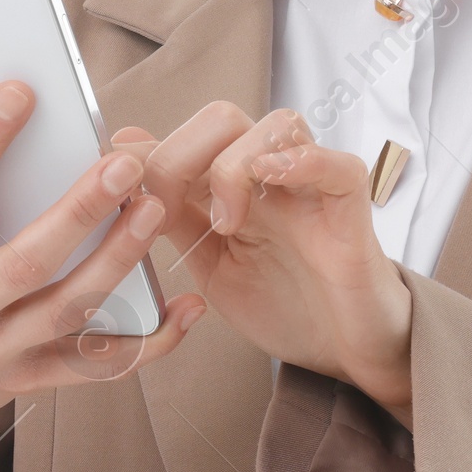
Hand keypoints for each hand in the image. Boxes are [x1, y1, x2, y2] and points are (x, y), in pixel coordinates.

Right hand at [0, 78, 205, 471]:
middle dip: (80, 211)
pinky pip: (95, 365)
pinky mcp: (27, 378)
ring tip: (153, 210)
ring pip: (69, 309)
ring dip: (118, 261)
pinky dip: (146, 342)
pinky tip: (184, 310)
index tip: (21, 92)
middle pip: (28, 259)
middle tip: (125, 162)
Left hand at [121, 103, 413, 423]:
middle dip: (181, 155)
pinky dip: (306, 161)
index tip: (121, 191)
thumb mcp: (210, 264)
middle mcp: (272, 177)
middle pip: (223, 119)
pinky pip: (338, 166)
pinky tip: (273, 178)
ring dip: (234, 166)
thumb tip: (126, 153)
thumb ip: (172, 215)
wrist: (342, 352)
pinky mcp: (350, 211)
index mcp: (233, 186)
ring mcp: (312, 189)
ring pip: (276, 126)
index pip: (184, 137)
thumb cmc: (284, 304)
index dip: (147, 155)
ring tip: (225, 224)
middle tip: (167, 213)